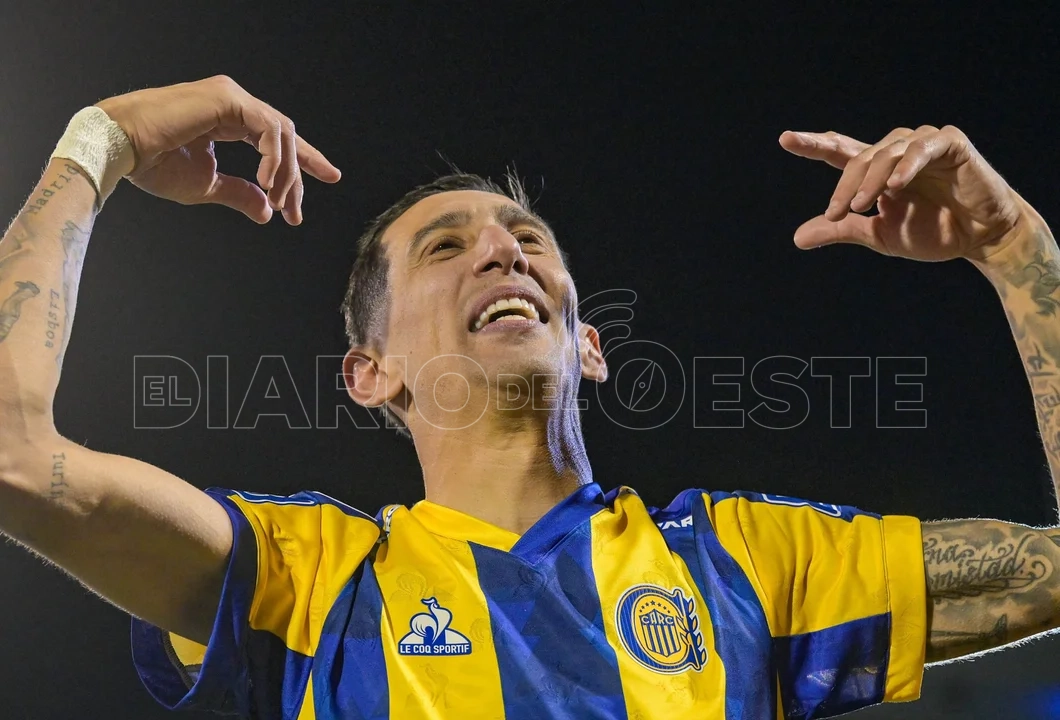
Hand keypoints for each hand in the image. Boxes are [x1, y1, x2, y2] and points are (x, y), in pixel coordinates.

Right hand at [94, 75, 340, 224]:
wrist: (121, 149)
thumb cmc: (153, 164)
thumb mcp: (207, 186)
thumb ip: (240, 193)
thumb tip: (267, 213)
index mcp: (229, 119)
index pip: (278, 139)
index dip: (305, 160)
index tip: (330, 177)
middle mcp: (234, 103)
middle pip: (286, 137)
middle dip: (299, 175)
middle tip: (296, 212)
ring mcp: (231, 97)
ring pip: (282, 134)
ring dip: (287, 173)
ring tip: (279, 202)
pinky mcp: (227, 98)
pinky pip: (268, 129)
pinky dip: (275, 157)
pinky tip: (269, 182)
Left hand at [779, 126, 1024, 261]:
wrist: (979, 238)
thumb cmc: (932, 232)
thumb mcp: (878, 234)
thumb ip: (841, 230)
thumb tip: (797, 238)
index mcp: (875, 170)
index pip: (839, 152)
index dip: (813, 144)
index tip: (785, 138)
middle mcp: (895, 151)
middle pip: (859, 157)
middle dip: (844, 185)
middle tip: (837, 212)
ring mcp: (922, 144)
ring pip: (886, 153)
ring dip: (870, 180)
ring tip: (863, 206)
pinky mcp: (950, 143)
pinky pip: (922, 148)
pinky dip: (906, 166)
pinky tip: (895, 185)